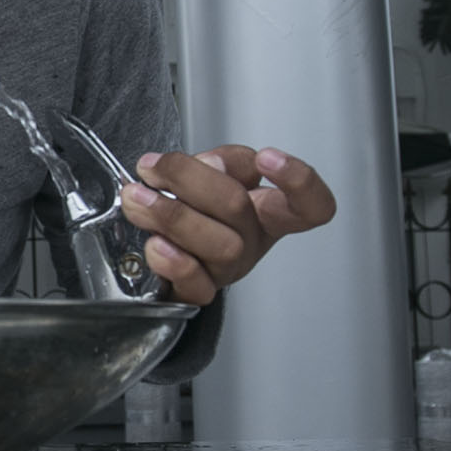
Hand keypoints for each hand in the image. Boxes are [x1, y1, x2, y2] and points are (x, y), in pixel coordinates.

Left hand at [121, 145, 336, 305]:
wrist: (156, 244)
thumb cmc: (194, 204)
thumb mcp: (215, 169)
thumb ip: (223, 160)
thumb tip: (212, 167)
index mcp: (267, 210)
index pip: (311, 205)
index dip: (301, 183)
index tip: (267, 158)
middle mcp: (251, 241)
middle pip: (240, 209)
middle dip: (190, 180)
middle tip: (153, 167)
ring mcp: (227, 269)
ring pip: (218, 246)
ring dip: (171, 216)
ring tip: (138, 198)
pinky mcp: (197, 293)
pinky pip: (196, 287)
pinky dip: (174, 263)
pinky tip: (156, 244)